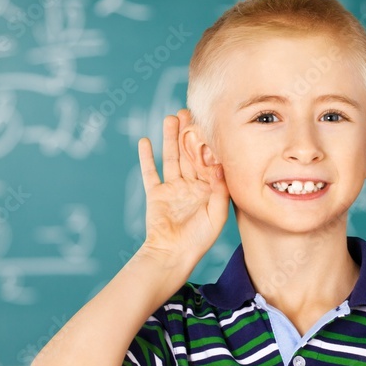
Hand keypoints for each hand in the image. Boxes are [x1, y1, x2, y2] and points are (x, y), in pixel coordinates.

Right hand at [138, 109, 229, 265]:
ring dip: (170, 139)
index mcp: (208, 189)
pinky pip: (150, 173)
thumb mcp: (216, 215)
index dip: (207, 143)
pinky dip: (146, 158)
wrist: (172, 255)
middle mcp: (190, 185)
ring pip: (171, 158)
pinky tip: (145, 141)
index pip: (208, 161)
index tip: (207, 124)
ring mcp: (172, 189)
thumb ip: (219, 191)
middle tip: (188, 111)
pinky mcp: (155, 194)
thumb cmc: (198, 240)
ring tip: (170, 118)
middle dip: (188, 133)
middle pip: (189, 154)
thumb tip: (220, 165)